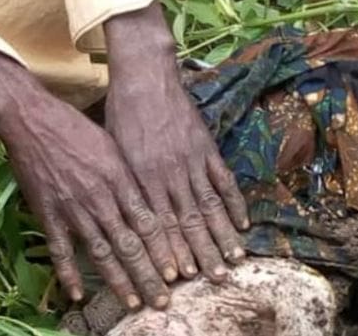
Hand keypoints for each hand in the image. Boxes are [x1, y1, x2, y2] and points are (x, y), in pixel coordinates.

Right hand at [0, 20, 176, 309]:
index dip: (163, 249)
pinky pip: (59, 249)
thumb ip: (129, 172)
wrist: (32, 119)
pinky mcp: (47, 213)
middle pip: (129, 243)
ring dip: (117, 280)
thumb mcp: (111, 142)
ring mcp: (73, 207)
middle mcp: (100, 196)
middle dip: (147, 274)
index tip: (176, 272)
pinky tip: (76, 294)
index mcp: (119, 176)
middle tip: (163, 300)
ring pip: (100, 252)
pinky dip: (68, 273)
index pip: (147, 221)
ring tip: (132, 303)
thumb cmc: (77, 125)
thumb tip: (150, 195)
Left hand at [104, 2, 248, 282]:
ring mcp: (192, 159)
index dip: (170, 251)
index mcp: (143, 176)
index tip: (179, 276)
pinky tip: (242, 222)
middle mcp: (170, 173)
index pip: (160, 223)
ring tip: (234, 260)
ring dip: (222, 235)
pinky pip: (224, 179)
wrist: (145, 76)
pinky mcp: (206, 146)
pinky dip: (234, 202)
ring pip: (210, 205)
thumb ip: (126, 184)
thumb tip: (129, 218)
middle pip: (188, 221)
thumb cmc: (122, 113)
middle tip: (214, 280)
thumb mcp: (115, 151)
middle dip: (202, 253)